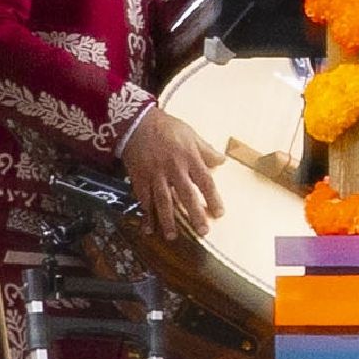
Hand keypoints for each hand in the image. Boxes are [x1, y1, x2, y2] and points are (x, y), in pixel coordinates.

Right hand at [122, 108, 225, 240]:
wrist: (136, 122)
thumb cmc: (167, 127)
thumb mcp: (191, 134)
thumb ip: (206, 150)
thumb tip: (222, 162)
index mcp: (189, 158)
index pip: (205, 182)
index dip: (213, 198)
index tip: (219, 213)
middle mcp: (173, 169)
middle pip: (186, 195)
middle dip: (194, 214)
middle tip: (202, 231)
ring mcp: (155, 175)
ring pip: (163, 201)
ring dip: (168, 220)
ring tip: (173, 236)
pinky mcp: (139, 177)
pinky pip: (143, 199)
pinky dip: (146, 214)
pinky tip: (149, 228)